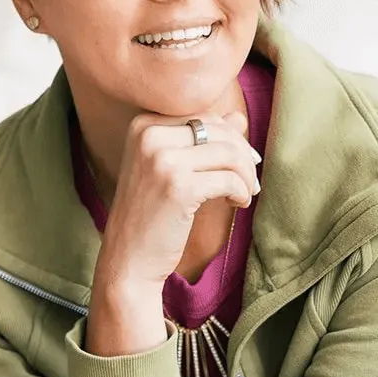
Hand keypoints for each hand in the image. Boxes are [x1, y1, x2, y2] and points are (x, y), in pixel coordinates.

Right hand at [97, 110, 260, 290]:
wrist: (128, 259)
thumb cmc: (149, 216)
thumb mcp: (169, 169)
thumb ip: (201, 141)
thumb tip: (238, 118)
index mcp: (143, 126)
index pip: (202, 118)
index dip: (230, 138)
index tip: (242, 162)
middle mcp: (149, 137)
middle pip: (218, 131)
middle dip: (243, 155)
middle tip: (250, 181)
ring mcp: (162, 160)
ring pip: (229, 153)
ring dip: (246, 175)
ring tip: (245, 194)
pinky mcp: (178, 187)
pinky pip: (229, 179)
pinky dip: (241, 192)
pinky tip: (237, 204)